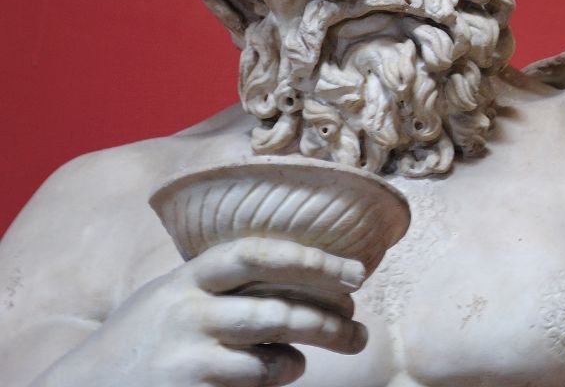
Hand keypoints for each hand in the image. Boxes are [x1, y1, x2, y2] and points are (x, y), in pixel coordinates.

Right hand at [33, 237, 367, 386]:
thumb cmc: (144, 339)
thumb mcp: (172, 295)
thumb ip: (223, 281)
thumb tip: (305, 267)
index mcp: (187, 278)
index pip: (255, 253)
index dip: (310, 258)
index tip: (356, 270)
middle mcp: (187, 312)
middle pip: (277, 309)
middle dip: (330, 316)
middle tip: (358, 324)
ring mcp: (188, 355)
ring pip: (274, 351)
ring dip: (313, 347)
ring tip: (339, 343)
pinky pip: (255, 382)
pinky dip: (280, 374)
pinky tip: (287, 368)